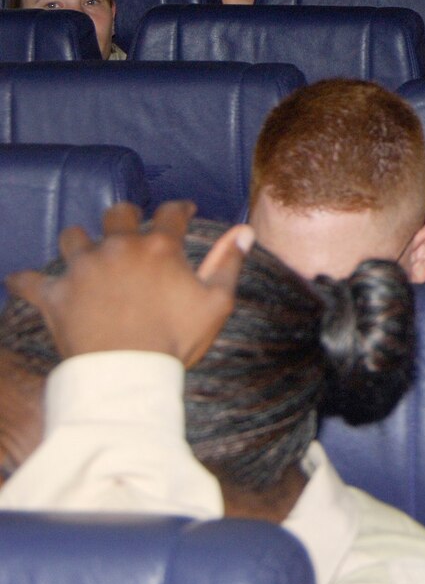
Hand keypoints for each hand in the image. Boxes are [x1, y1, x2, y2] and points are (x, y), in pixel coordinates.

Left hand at [5, 201, 251, 365]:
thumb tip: (244, 230)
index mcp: (160, 248)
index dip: (180, 208)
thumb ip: (229, 263)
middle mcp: (119, 247)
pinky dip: (25, 281)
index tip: (183, 211)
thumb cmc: (174, 341)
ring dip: (80, 242)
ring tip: (85, 252)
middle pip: (118, 213)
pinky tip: (21, 281)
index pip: (171, 212)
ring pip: (73, 236)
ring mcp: (83, 268)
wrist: (126, 375)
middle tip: (129, 228)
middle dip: (125, 216)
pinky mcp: (54, 294)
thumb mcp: (217, 303)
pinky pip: (29, 280)